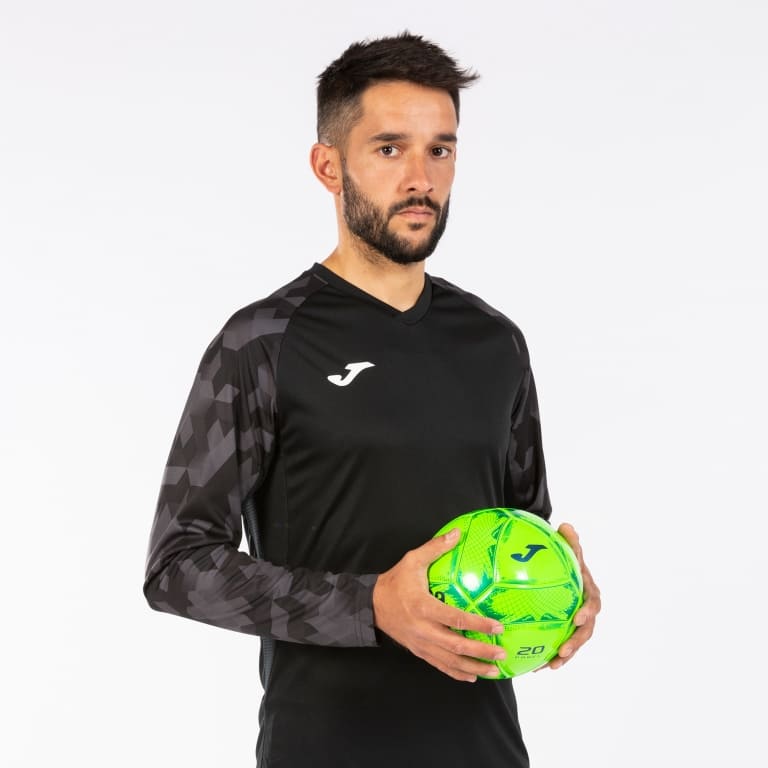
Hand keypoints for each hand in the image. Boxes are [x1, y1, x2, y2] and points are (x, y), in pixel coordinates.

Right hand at [372, 528, 506, 681]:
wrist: (372, 605)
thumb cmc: (395, 581)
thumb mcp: (412, 560)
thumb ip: (435, 548)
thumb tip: (457, 532)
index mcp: (424, 607)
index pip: (455, 619)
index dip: (477, 625)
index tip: (498, 626)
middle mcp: (424, 630)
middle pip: (456, 646)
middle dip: (481, 651)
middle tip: (502, 652)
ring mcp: (421, 644)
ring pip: (450, 660)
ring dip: (473, 666)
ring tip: (494, 669)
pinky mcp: (419, 651)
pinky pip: (440, 665)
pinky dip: (457, 673)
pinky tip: (472, 676)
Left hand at [544, 522, 600, 669]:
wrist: (562, 568)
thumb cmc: (566, 558)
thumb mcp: (569, 548)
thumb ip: (569, 540)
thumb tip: (566, 525)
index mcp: (589, 592)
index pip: (592, 603)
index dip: (588, 611)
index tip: (578, 618)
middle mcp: (586, 610)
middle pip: (586, 630)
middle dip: (576, 643)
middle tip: (562, 652)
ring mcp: (577, 622)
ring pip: (574, 642)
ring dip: (564, 656)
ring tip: (549, 666)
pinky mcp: (566, 629)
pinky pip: (560, 644)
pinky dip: (549, 655)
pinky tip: (534, 666)